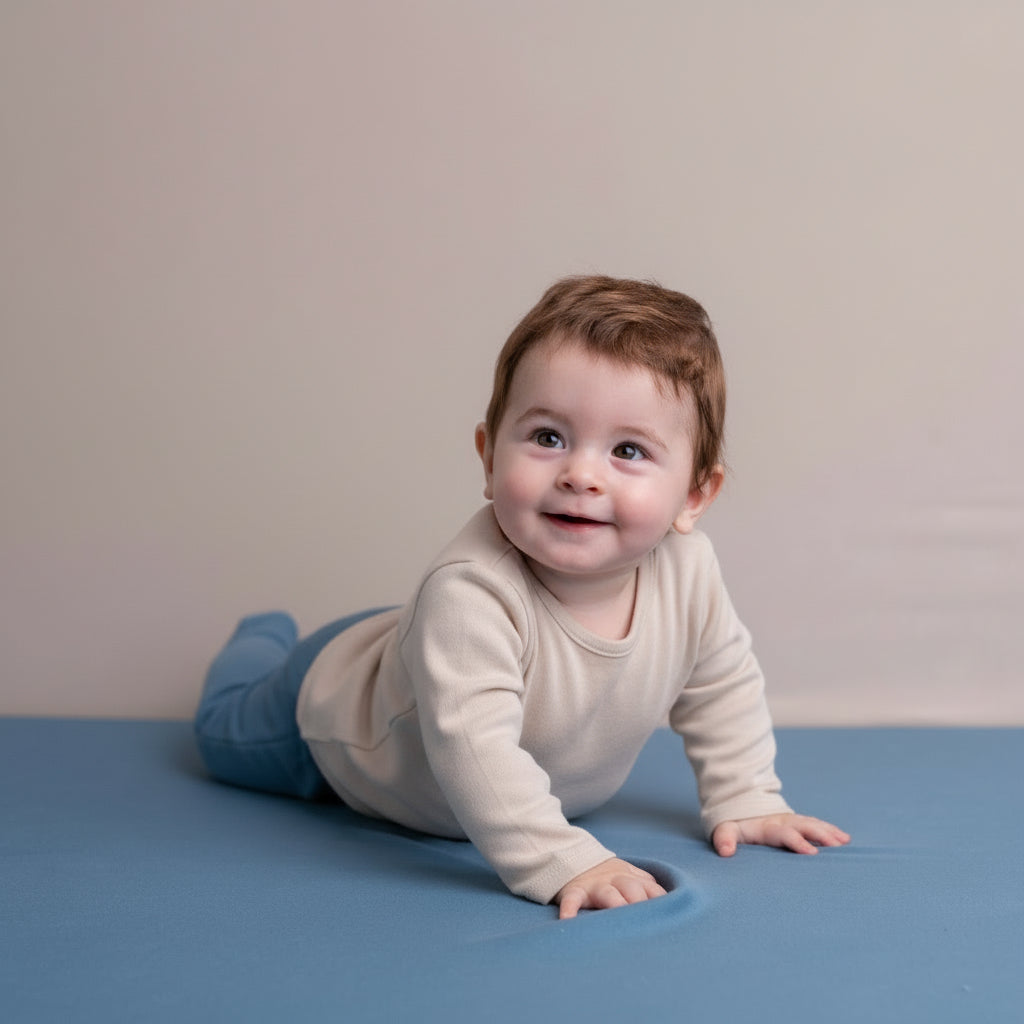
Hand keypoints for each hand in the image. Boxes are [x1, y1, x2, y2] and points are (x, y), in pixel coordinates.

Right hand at [555, 857, 666, 919]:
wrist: (574, 859)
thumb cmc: (609, 876)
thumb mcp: (630, 876)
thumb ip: (648, 887)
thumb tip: (672, 905)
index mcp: (632, 877)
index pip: (652, 889)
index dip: (661, 903)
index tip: (670, 919)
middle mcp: (616, 879)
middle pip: (632, 889)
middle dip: (640, 904)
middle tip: (647, 925)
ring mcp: (595, 885)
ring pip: (608, 894)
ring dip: (615, 904)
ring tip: (618, 920)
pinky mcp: (575, 891)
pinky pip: (572, 899)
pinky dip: (569, 909)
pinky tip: (568, 921)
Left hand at [712, 813, 849, 856]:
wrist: (741, 808)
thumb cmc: (736, 826)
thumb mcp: (726, 830)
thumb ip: (724, 839)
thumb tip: (725, 852)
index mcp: (767, 827)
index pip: (784, 834)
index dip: (797, 842)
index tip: (812, 853)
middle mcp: (783, 822)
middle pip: (804, 827)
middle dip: (821, 835)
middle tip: (837, 847)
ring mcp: (792, 821)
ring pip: (813, 824)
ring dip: (829, 832)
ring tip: (845, 842)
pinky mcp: (798, 824)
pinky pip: (816, 825)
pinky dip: (830, 830)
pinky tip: (845, 840)